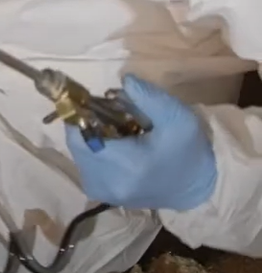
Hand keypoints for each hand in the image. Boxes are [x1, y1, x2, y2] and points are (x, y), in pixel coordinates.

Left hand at [66, 74, 217, 211]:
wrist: (195, 187)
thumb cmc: (188, 150)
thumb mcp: (177, 118)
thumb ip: (149, 97)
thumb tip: (123, 79)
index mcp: (126, 165)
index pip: (80, 136)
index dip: (83, 115)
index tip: (97, 102)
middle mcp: (107, 183)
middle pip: (77, 143)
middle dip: (88, 123)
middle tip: (111, 114)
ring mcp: (100, 191)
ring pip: (78, 153)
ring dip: (91, 136)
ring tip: (118, 130)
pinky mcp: (99, 193)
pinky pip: (86, 164)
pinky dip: (95, 151)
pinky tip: (117, 146)